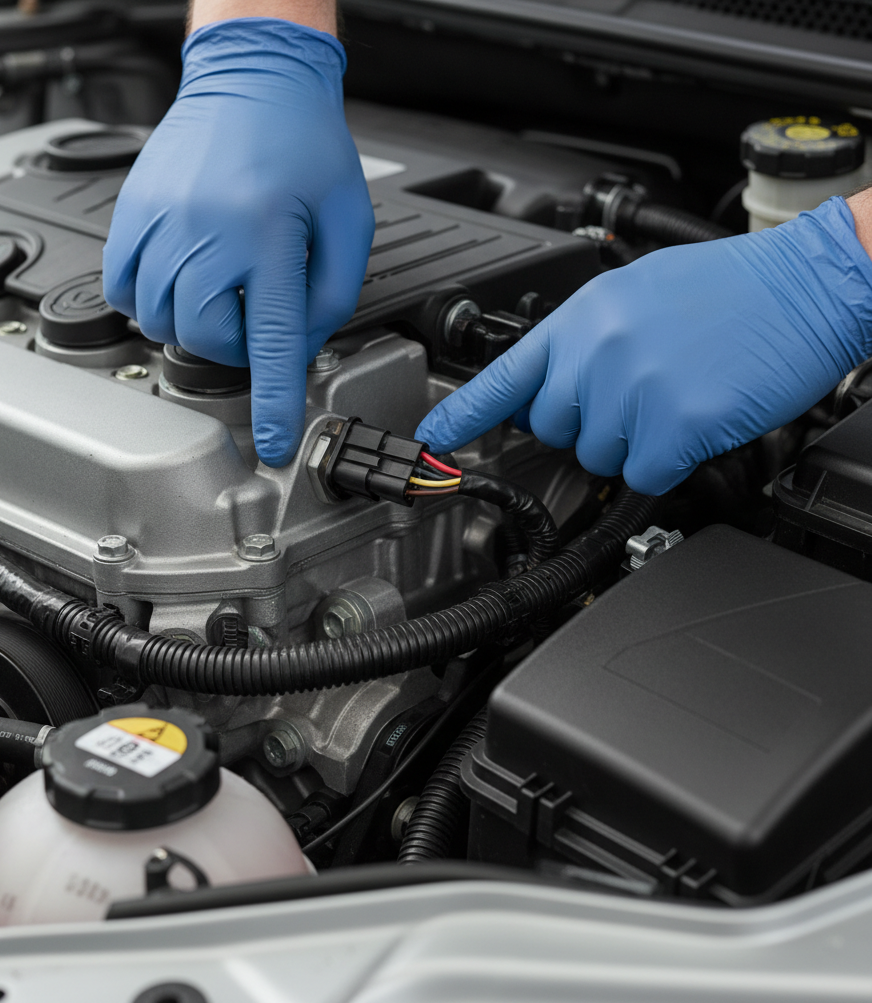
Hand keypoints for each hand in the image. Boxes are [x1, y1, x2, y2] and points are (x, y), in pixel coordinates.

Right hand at [103, 17, 373, 465]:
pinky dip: (148, 302)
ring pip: (160, 321)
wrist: (254, 78)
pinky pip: (122, 289)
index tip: (271, 445)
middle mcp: (208, 233)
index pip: (269, 340)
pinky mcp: (132, 214)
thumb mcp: (348, 220)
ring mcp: (162, 223)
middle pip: (207, 338)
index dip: (273, 401)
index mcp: (269, 236)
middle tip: (255, 312)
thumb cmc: (305, 144)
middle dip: (236, 344)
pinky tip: (179, 281)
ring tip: (219, 290)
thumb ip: (331, 294)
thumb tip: (299, 345)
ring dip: (194, 324)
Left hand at [416, 196, 871, 493]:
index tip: (434, 441)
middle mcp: (598, 352)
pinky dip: (666, 460)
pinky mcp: (674, 427)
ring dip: (632, 443)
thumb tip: (555, 384)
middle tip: (637, 392)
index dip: (464, 415)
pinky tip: (693, 419)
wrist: (811, 283)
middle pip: (554, 430)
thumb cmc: (732, 288)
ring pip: (598, 457)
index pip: (504, 376)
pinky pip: (642, 475)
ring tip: (675, 395)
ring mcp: (634, 390)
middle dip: (589, 424)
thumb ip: (586, 341)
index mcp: (583, 317)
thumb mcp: (637, 294)